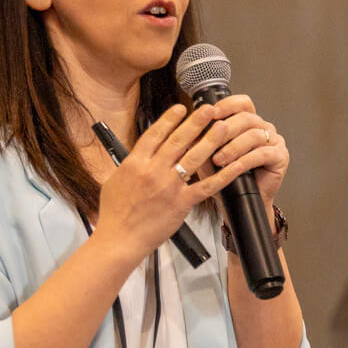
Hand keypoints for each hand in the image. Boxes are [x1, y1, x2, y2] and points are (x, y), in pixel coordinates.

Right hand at [95, 104, 254, 260]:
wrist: (119, 239)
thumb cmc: (114, 214)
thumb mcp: (114, 181)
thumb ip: (130, 164)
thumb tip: (140, 152)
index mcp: (135, 163)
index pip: (155, 134)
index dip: (170, 119)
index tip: (181, 108)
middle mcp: (153, 171)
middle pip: (178, 140)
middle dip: (196, 121)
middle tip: (209, 109)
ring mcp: (169, 187)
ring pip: (194, 157)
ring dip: (211, 140)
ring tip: (223, 127)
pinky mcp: (181, 203)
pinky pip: (207, 186)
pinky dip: (223, 175)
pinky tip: (234, 165)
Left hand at [175, 94, 287, 207]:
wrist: (239, 203)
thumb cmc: (225, 179)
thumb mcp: (208, 158)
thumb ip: (202, 142)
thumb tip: (189, 128)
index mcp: (249, 123)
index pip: (242, 103)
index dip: (228, 105)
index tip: (211, 112)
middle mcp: (263, 128)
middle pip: (247, 118)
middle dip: (226, 129)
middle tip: (210, 140)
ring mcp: (274, 141)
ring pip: (254, 135)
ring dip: (233, 147)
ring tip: (218, 159)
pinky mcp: (281, 156)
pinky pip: (263, 153)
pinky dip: (246, 160)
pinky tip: (234, 167)